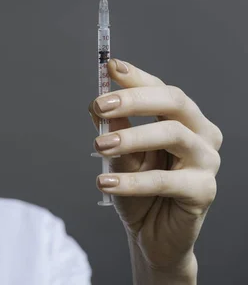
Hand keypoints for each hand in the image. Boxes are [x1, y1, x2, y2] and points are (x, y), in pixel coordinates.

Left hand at [88, 59, 221, 277]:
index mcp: (183, 120)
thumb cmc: (138, 190)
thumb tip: (97, 101)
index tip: (109, 67)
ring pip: (172, 135)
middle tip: (100, 105)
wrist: (151, 235)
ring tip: (99, 145)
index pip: (162, 89)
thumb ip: (114, 128)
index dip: (137, 78)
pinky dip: (132, 181)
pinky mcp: (204, 191)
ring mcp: (207, 161)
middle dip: (134, 99)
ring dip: (132, 137)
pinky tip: (106, 183)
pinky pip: (166, 180)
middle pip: (174, 102)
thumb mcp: (120, 155)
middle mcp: (201, 134)